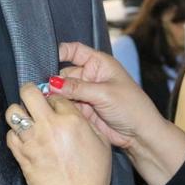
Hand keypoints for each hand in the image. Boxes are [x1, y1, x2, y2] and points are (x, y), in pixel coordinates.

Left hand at [6, 83, 110, 184]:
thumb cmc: (93, 175)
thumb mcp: (102, 143)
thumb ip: (87, 122)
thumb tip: (74, 112)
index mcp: (71, 120)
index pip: (56, 95)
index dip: (55, 99)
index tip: (56, 106)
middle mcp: (48, 125)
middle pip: (28, 93)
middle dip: (30, 92)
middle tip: (33, 99)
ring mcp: (32, 140)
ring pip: (13, 112)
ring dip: (19, 112)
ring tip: (26, 119)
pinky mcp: (21, 155)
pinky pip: (9, 135)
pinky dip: (15, 134)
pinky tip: (24, 138)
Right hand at [52, 42, 184, 184]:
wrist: (140, 134)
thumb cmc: (132, 107)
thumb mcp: (104, 93)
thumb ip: (77, 87)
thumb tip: (52, 83)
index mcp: (99, 63)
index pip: (74, 50)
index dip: (60, 51)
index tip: (44, 58)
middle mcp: (90, 76)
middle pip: (64, 73)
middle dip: (54, 80)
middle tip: (45, 90)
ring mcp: (86, 93)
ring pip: (62, 91)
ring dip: (55, 96)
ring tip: (49, 101)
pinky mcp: (83, 109)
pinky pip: (65, 105)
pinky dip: (60, 107)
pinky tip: (54, 110)